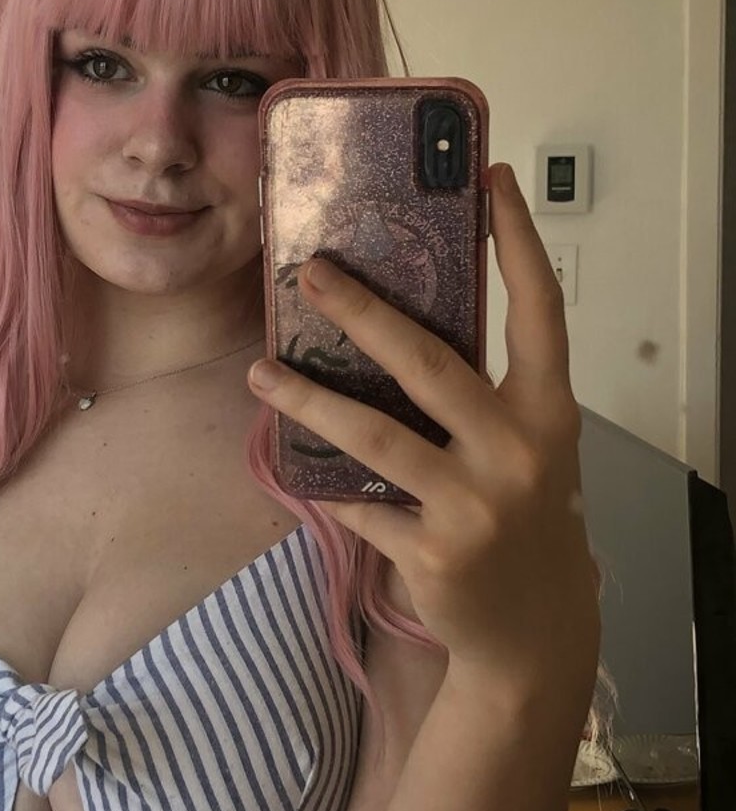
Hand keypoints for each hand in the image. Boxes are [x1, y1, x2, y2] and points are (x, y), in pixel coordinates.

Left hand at [246, 164, 599, 696]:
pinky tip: (293, 464)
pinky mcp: (432, 553)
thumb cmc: (523, 518)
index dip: (518, 243)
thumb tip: (394, 327)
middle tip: (312, 274)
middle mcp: (519, 452)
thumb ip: (482, 395)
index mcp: (550, 413)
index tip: (491, 180)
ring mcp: (475, 506)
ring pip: (374, 436)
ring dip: (308, 398)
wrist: (532, 629)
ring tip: (260, 370)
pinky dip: (324, 483)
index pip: (540, 311)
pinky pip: (358, 502)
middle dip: (364, 312)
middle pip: (430, 363)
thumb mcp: (526, 448)